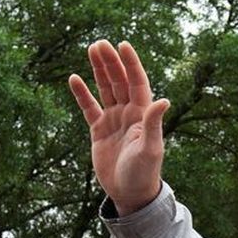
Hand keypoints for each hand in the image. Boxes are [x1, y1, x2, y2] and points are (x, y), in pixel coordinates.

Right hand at [68, 40, 169, 215]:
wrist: (130, 194)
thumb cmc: (144, 173)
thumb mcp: (150, 149)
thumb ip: (153, 124)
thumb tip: (163, 100)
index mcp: (143, 115)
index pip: (137, 82)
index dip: (131, 63)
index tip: (123, 45)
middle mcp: (129, 113)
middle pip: (119, 81)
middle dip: (110, 62)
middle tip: (99, 43)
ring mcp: (113, 121)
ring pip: (105, 89)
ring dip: (99, 70)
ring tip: (91, 49)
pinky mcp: (99, 131)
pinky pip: (89, 108)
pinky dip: (82, 94)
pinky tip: (74, 78)